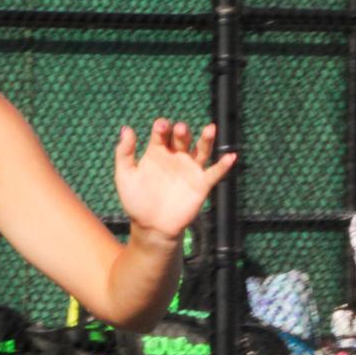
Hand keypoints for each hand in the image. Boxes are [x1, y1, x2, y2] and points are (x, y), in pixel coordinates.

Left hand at [114, 119, 236, 241]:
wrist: (151, 228)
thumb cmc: (136, 201)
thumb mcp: (125, 176)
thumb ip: (124, 153)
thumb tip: (126, 128)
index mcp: (157, 152)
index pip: (161, 134)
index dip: (162, 127)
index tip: (161, 126)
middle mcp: (176, 157)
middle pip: (182, 138)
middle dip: (182, 131)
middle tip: (179, 129)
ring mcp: (190, 170)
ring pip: (202, 150)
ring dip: (206, 139)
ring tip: (210, 129)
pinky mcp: (201, 184)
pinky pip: (215, 173)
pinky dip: (224, 165)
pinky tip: (231, 156)